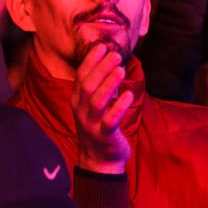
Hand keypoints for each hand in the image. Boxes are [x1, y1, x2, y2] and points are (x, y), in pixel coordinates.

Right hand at [71, 44, 132, 173]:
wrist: (98, 161)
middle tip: (116, 55)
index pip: (80, 76)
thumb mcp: (93, 106)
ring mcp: (91, 124)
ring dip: (109, 83)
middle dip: (101, 68)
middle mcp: (81, 111)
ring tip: (121, 70)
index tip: (102, 46)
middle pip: (87, 85)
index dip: (90, 60)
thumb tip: (111, 61)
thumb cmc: (98, 127)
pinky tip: (129, 95)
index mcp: (77, 101)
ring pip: (97, 101)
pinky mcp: (104, 135)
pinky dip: (119, 106)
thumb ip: (99, 86)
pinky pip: (110, 120)